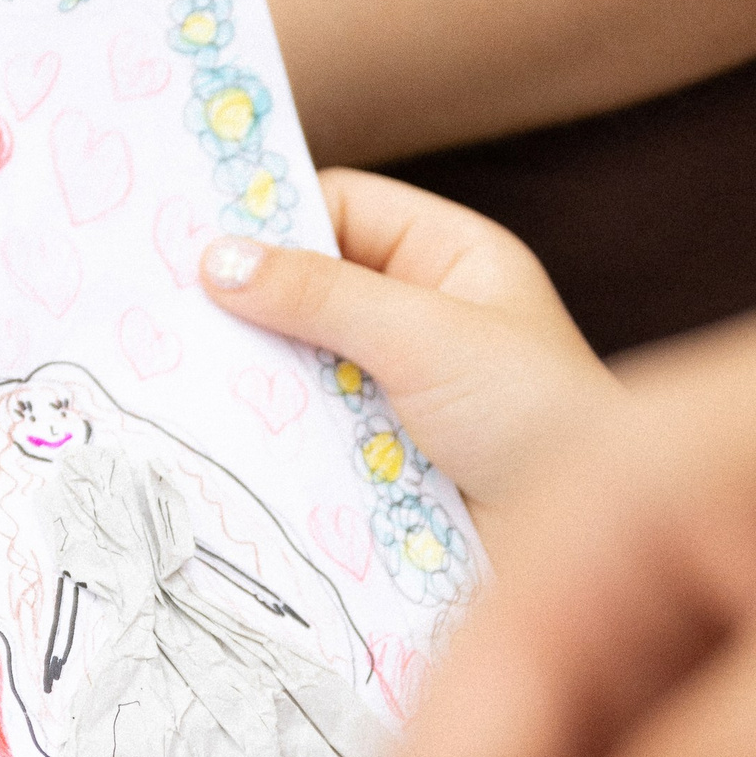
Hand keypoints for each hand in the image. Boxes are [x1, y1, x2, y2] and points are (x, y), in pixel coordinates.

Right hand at [199, 171, 616, 556]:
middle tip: (160, 304)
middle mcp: (424, 314)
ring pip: (305, 362)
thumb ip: (321, 295)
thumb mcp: (425, 337)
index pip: (343, 208)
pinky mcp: (384, 457)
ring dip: (255, 371)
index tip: (190, 231)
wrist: (595, 548)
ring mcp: (402, 388)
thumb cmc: (537, 419)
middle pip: (313, 287)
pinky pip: (312, 429)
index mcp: (452, 257)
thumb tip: (218, 257)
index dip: (272, 214)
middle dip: (249, 299)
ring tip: (173, 370)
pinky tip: (216, 433)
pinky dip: (273, 430)